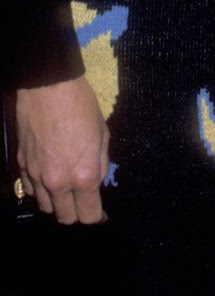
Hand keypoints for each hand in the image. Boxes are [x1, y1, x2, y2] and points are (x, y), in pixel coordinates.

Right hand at [15, 76, 108, 222]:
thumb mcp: (102, 133)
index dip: (97, 217)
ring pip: (46, 207)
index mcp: (83, 175)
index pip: (89, 214)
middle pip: (66, 218)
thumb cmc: (82, 106)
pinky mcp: (22, 167)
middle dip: (77, 214)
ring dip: (57, 204)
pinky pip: (31, 191)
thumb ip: (100, 164)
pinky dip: (41, 191)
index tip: (101, 216)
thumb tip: (96, 182)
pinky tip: (48, 179)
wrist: (49, 87)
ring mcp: (36, 177)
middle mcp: (58, 183)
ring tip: (66, 191)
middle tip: (83, 202)